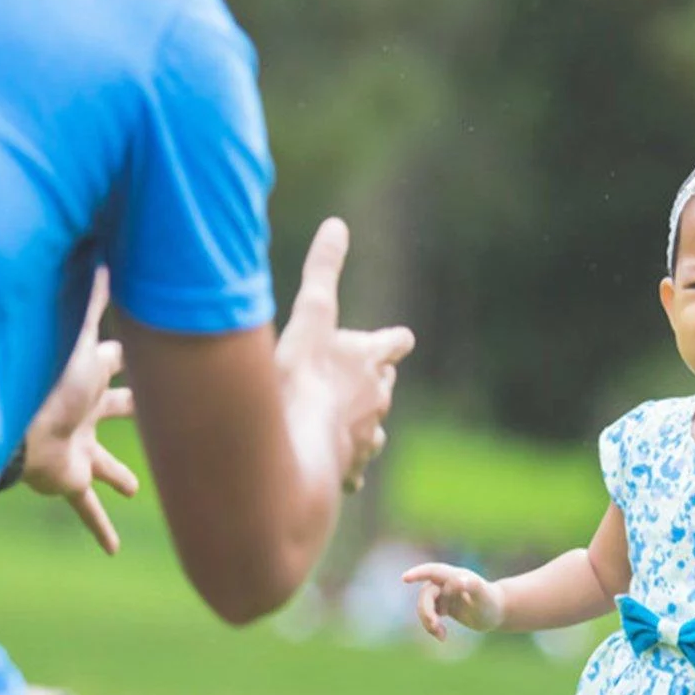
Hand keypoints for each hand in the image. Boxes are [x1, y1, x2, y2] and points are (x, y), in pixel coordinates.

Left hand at [22, 269, 138, 554]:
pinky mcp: (69, 478)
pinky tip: (112, 551)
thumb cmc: (44, 374)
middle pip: (116, 410)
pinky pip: (86, 509)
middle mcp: (83, 410)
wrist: (15, 425)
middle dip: (134, 410)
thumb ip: (95, 294)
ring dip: (118, 476)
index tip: (151, 347)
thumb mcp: (80, 332)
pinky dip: (98, 528)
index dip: (131, 353)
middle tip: (155, 413)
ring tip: (132, 489)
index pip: (115, 359)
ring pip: (105, 464)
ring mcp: (77, 446)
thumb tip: (109, 248)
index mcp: (87, 375)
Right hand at [274, 218, 414, 492]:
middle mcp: (377, 401)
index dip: (392, 341)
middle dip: (373, 383)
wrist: (296, 450)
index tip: (398, 340)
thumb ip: (323, 271)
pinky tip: (328, 467)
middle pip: (385, 387)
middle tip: (352, 381)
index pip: (395, 343)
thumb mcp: (309, 317)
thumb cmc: (301, 381)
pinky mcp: (349, 470)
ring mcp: (366, 439)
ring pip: (372, 430)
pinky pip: (351, 468)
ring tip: (340, 425)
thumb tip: (338, 224)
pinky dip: (342, 464)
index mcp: (371, 363)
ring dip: (360, 425)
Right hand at [401, 563, 505, 638]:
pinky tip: (443, 637)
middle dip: (426, 610)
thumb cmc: (491, 602)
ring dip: (428, 621)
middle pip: (426, 594)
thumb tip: (457, 581)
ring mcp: (444, 595)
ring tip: (441, 636)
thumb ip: (472, 586)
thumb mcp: (483, 596)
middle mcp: (447, 584)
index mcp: (455, 576)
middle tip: (434, 626)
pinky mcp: (444, 606)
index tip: (404, 578)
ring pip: (426, 606)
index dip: (418, 573)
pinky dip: (433, 627)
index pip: (433, 571)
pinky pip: (431, 615)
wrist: (498, 612)